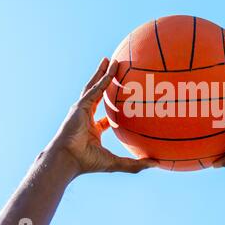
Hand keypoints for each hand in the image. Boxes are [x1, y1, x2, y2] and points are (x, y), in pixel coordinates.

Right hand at [45, 58, 156, 175]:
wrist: (68, 160)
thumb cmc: (87, 163)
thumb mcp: (116, 163)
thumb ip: (135, 164)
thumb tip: (157, 164)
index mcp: (92, 130)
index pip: (104, 118)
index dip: (113, 110)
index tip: (124, 104)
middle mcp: (86, 117)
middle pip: (98, 95)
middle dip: (105, 82)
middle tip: (114, 70)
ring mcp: (81, 109)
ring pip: (94, 86)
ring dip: (102, 72)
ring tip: (109, 60)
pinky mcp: (80, 105)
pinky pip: (95, 88)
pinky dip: (103, 78)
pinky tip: (111, 68)